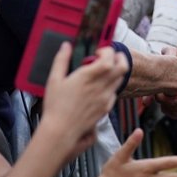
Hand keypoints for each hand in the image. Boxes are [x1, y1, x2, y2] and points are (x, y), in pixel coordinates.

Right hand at [41, 44, 127, 158]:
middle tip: (110, 57)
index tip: (99, 52)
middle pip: (123, 66)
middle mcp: (101, 86)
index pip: (109, 57)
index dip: (107, 51)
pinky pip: (115, 92)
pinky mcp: (106, 107)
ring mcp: (106, 97)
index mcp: (88, 76)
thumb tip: (66, 46)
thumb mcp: (54, 80)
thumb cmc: (56, 106)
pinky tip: (100, 87)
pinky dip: (111, 86)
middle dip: (119, 58)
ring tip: (103, 72)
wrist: (61, 131)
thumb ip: (61, 60)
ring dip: (116, 71)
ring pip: (121, 79)